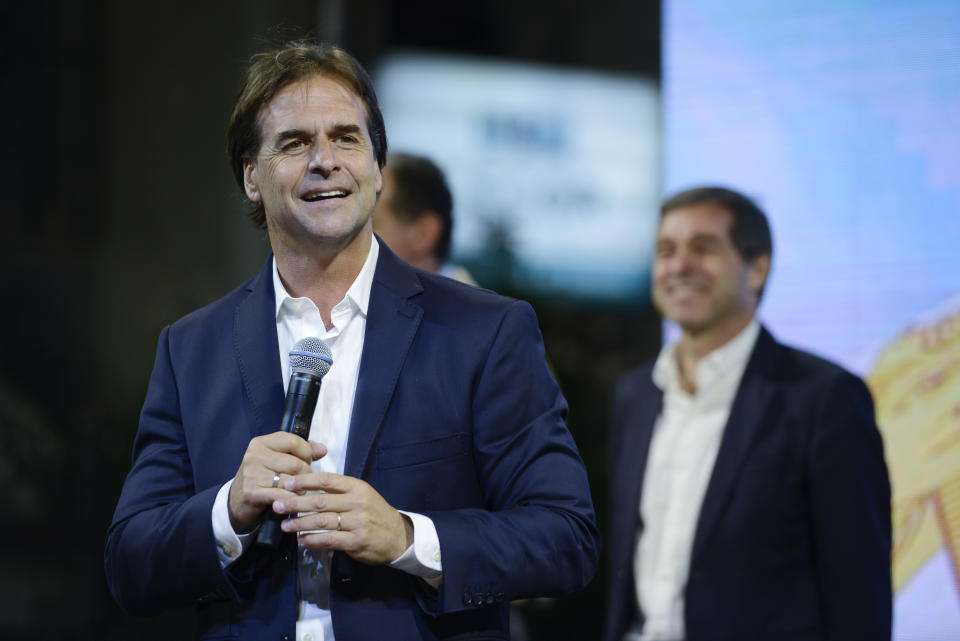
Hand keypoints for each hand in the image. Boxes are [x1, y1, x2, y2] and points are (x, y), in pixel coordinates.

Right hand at [227, 432, 326, 532]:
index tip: (305, 461)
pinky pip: (283, 495)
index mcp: (261, 443)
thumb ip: (301, 452)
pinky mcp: (252, 492)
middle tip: (302, 481)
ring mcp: (252, 474)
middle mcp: (254, 455)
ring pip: (292, 480)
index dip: (306, 453)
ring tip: (296, 490)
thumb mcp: (277, 460)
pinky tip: (291, 499)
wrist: (236, 502)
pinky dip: (292, 499)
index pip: (293, 441)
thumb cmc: (262, 478)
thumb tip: (322, 449)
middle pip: (296, 463)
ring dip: (300, 488)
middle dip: (305, 474)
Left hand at [275, 472, 413, 564]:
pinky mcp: (356, 541)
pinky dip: (313, 540)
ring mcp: (357, 522)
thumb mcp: (362, 495)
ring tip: (285, 525)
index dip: (304, 481)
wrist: (398, 536)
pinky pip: (329, 540)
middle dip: (295, 503)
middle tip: (277, 505)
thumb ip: (340, 491)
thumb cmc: (375, 513)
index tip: (287, 483)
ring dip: (300, 524)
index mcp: (356, 487)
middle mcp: (357, 502)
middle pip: (320, 501)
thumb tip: (308, 488)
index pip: (326, 480)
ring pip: (322, 521)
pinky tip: (301, 540)